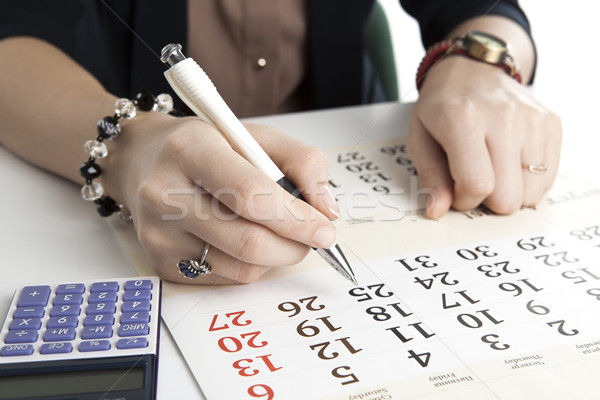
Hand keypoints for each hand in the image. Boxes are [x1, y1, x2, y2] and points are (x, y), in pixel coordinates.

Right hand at [102, 113, 339, 283]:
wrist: (143, 161)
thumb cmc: (206, 147)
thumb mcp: (255, 136)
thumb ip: (302, 162)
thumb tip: (327, 210)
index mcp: (190, 150)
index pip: (250, 194)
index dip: (296, 218)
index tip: (325, 228)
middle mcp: (165, 194)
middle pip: (248, 241)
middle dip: (295, 245)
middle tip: (313, 237)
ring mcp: (159, 234)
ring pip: (243, 268)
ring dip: (278, 256)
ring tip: (278, 232)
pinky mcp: (162, 263)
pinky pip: (227, 279)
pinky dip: (252, 264)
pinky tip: (246, 239)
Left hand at [407, 56, 561, 218]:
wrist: (471, 68)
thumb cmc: (440, 107)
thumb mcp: (420, 139)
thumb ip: (430, 177)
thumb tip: (437, 211)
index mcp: (462, 120)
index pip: (477, 185)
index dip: (464, 200)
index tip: (455, 190)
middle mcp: (502, 117)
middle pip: (507, 196)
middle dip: (487, 200)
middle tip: (474, 180)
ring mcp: (532, 119)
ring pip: (531, 192)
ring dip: (509, 192)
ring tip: (492, 170)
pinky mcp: (551, 122)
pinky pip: (547, 178)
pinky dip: (527, 181)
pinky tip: (509, 162)